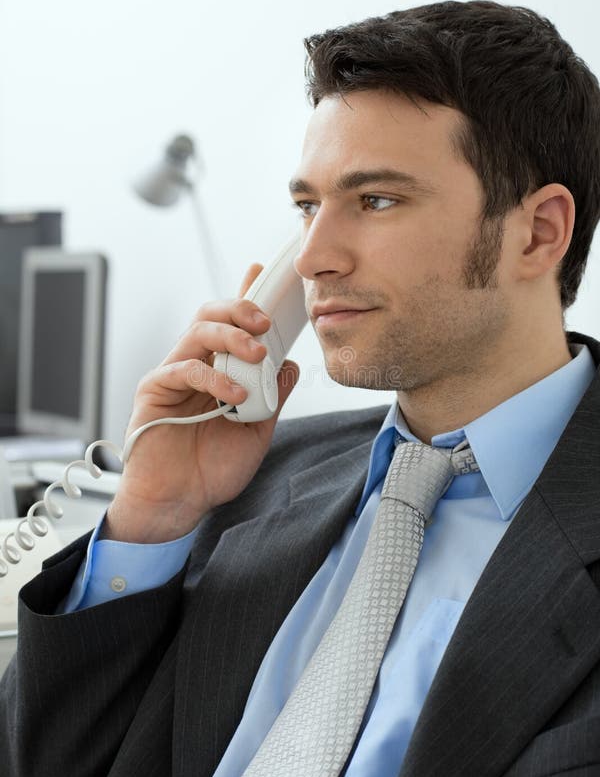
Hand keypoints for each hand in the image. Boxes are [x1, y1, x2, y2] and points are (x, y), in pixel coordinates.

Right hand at [103, 263, 299, 542]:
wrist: (179, 503)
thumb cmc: (212, 469)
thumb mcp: (257, 430)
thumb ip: (272, 397)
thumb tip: (291, 364)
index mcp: (219, 371)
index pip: (231, 325)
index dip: (244, 296)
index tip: (260, 273)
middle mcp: (195, 365)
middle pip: (211, 315)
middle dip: (239, 308)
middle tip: (265, 321)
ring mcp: (173, 375)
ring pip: (197, 332)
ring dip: (231, 336)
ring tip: (257, 353)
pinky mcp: (155, 390)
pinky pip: (184, 369)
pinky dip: (213, 377)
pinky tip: (234, 394)